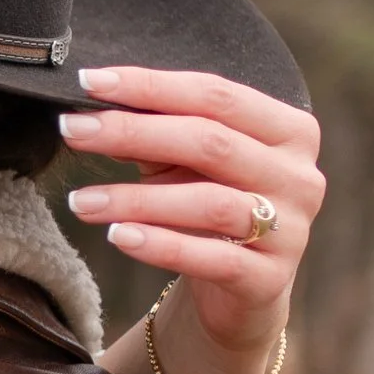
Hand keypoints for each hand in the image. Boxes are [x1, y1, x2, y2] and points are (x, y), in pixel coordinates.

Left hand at [58, 68, 324, 373]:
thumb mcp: (186, 163)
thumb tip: (95, 104)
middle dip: (133, 132)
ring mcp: (291, 230)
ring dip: (135, 198)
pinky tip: (118, 236)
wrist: (240, 292)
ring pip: (208, 203)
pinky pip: (212, 259)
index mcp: (289, 130)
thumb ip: (156, 131)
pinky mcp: (270, 280)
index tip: (90, 81)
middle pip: (210, 142)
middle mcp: (299, 176)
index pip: (216, 94)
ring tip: (81, 201)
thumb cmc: (211, 207)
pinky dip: (160, 245)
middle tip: (73, 131)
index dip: (151, 85)